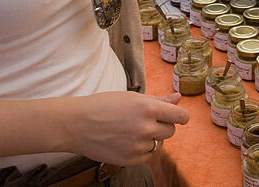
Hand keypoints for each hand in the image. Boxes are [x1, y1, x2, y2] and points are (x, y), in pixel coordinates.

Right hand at [63, 91, 188, 165]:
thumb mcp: (132, 97)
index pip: (181, 116)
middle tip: (143, 120)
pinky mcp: (131, 160)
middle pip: (171, 131)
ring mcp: (138, 146)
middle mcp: (146, 128)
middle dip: (161, 126)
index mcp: (149, 108)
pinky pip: (147, 156)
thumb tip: (178, 98)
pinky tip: (127, 141)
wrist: (77, 124)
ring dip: (151, 138)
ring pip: (159, 144)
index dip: (180, 116)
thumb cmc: (104, 106)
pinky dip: (142, 150)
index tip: (177, 116)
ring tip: (132, 130)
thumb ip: (158, 100)